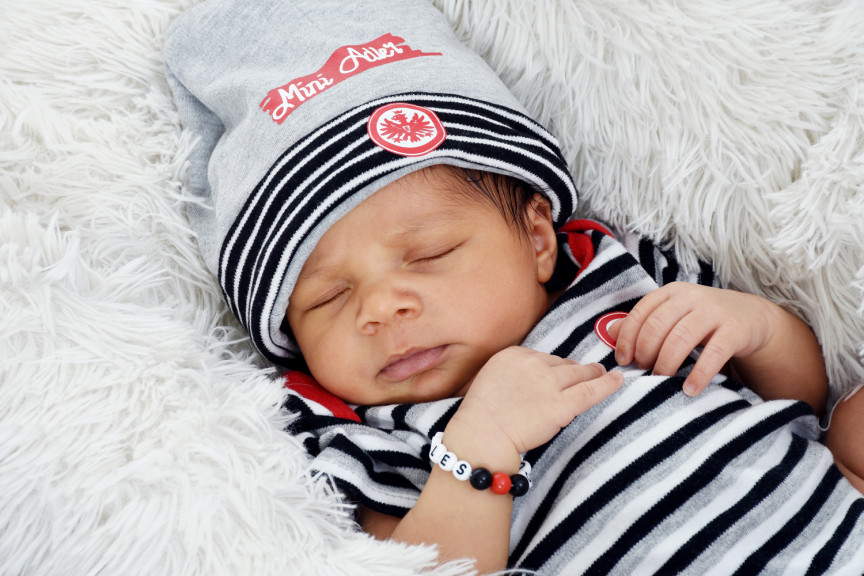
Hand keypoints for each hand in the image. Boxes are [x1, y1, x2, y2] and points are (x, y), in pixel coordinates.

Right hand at [450, 347, 622, 458]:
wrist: (481, 435)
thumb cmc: (480, 416)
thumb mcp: (490, 379)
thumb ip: (511, 374)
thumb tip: (527, 381)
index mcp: (513, 355)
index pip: (542, 357)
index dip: (555, 366)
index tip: (562, 371)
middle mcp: (533, 363)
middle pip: (562, 363)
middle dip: (575, 369)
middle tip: (587, 372)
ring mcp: (548, 383)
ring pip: (580, 374)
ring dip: (593, 373)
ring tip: (604, 373)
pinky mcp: (561, 405)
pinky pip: (591, 391)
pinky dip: (608, 384)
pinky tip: (618, 380)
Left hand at [608, 283, 777, 395]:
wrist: (750, 317)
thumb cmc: (702, 320)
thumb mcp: (672, 315)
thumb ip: (643, 322)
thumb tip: (610, 332)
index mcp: (671, 293)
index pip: (641, 313)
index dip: (627, 339)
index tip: (623, 361)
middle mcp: (691, 298)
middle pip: (657, 326)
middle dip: (645, 352)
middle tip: (644, 371)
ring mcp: (714, 312)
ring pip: (680, 338)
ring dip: (666, 364)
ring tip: (661, 380)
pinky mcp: (734, 330)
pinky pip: (713, 354)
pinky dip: (699, 374)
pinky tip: (690, 389)